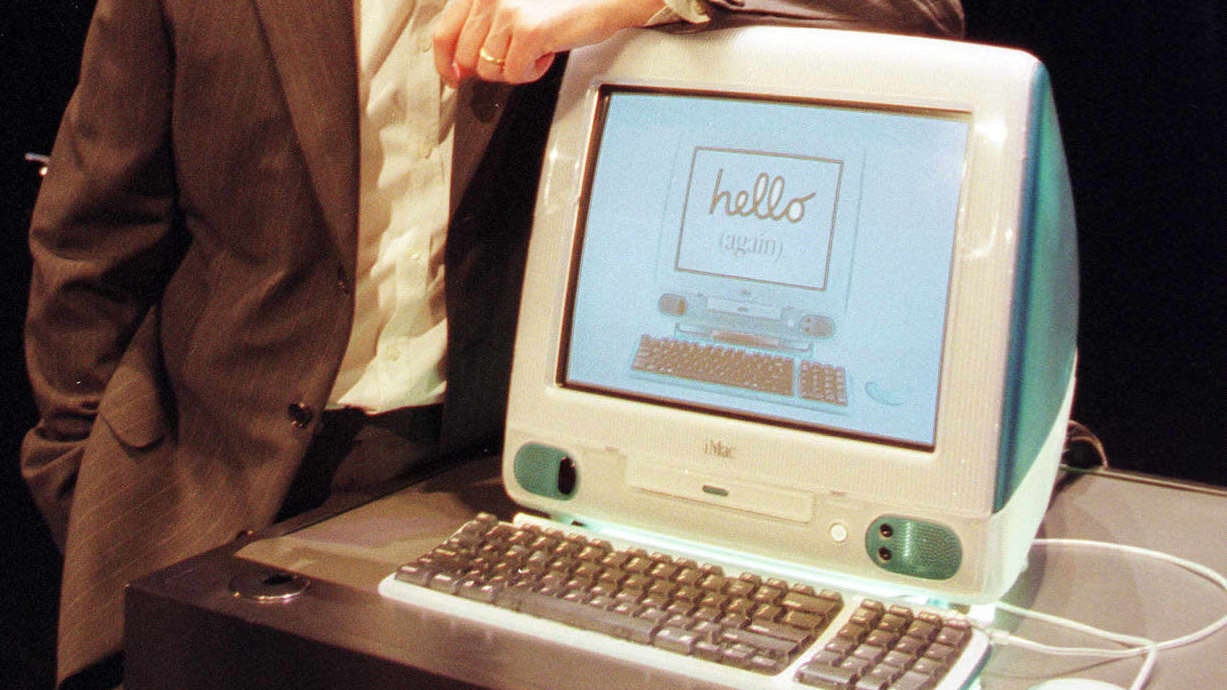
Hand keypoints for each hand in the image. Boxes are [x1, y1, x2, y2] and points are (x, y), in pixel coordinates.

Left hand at [433, 0, 665, 85]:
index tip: (453, 77)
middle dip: (489, 68)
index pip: (444, 33)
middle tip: (514, 60)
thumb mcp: (512, 7)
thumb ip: (482, 29)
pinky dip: (530, 73)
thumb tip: (461, 66)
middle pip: (466, 58)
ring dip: (513, 70)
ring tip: (535, 52)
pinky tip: (545, 54)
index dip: (445, 63)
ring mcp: (507, 12)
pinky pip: (513, 74)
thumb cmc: (561, 4)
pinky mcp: (528, 31)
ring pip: (489, 69)